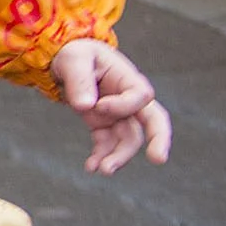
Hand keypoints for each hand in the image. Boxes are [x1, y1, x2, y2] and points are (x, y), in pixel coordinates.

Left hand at [54, 38, 170, 173]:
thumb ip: (79, 80)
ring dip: (118, 156)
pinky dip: (101, 156)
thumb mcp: (74, 59)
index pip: (141, 96)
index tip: (98, 105)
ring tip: (102, 170)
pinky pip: (108, 144)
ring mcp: (117, 114)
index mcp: (128, 78)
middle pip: (154, 121)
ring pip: (129, 139)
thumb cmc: (76, 54)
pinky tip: (91, 167)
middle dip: (158, 140)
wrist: (66, 60)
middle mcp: (129, 99)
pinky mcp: (103, 125)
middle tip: (158, 159)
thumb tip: (85, 106)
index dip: (123, 105)